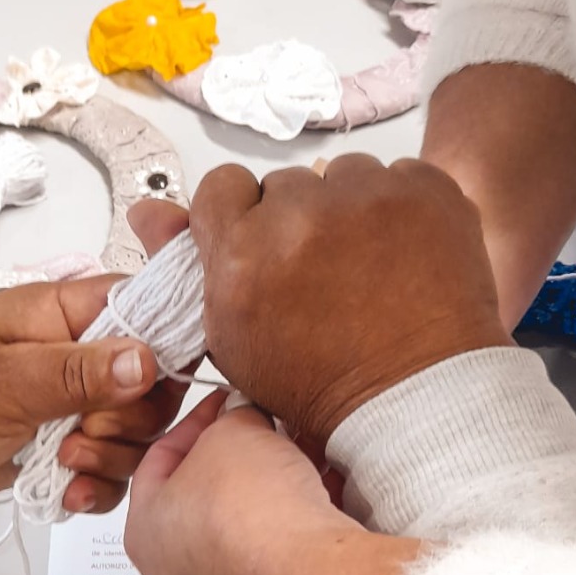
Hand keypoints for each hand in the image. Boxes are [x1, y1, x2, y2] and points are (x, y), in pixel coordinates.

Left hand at [0, 204, 189, 508]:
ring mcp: (80, 402)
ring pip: (138, 432)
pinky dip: (98, 486)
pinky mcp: (72, 444)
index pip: (147, 308)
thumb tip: (146, 360)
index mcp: (67, 313)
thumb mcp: (2, 380)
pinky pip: (113, 467)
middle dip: (130, 420)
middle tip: (82, 433)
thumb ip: (77, 372)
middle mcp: (84, 353)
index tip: (151, 385)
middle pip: (154, 382)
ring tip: (64, 464)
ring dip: (112, 458)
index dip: (165, 344)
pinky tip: (67, 492)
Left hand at [125, 393, 419, 574]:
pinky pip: (284, 550)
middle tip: (263, 426)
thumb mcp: (233, 431)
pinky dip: (301, 517)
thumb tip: (243, 416)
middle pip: (206, 495)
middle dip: (239, 454)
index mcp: (145, 532)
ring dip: (275, 484)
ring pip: (249, 523)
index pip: (159, 461)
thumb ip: (232, 417)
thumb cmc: (249, 510)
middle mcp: (178, 573)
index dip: (196, 421)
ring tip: (303, 449)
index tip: (226, 403)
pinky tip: (328, 486)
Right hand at [192, 155, 513, 445]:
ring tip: (366, 265)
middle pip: (285, 186)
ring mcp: (369, 195)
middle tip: (320, 271)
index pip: (222, 186)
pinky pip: (399, 177)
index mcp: (243, 250)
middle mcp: (301, 212)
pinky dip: (401, 210)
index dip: (241, 217)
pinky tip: (402, 256)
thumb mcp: (234, 337)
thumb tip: (148, 212)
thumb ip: (191, 269)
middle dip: (296, 219)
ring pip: (343, 177)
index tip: (261, 245)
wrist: (416, 398)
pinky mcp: (426, 189)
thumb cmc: (323, 381)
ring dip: (349, 210)